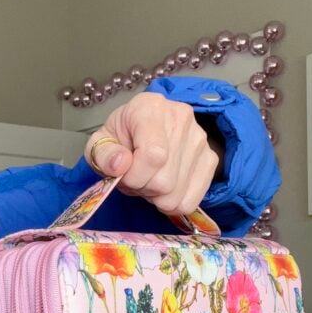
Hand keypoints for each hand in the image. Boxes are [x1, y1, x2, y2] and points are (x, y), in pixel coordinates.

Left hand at [84, 92, 222, 216]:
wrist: (142, 127)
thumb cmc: (121, 135)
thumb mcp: (100, 141)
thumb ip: (103, 154)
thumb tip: (120, 166)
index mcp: (151, 108)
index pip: (154, 155)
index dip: (134, 177)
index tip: (123, 176)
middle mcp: (182, 119)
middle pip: (165, 181)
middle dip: (142, 189)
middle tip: (134, 178)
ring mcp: (200, 140)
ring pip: (176, 195)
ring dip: (155, 198)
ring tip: (147, 180)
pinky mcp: (211, 159)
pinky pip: (191, 201)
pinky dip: (172, 203)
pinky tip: (163, 189)